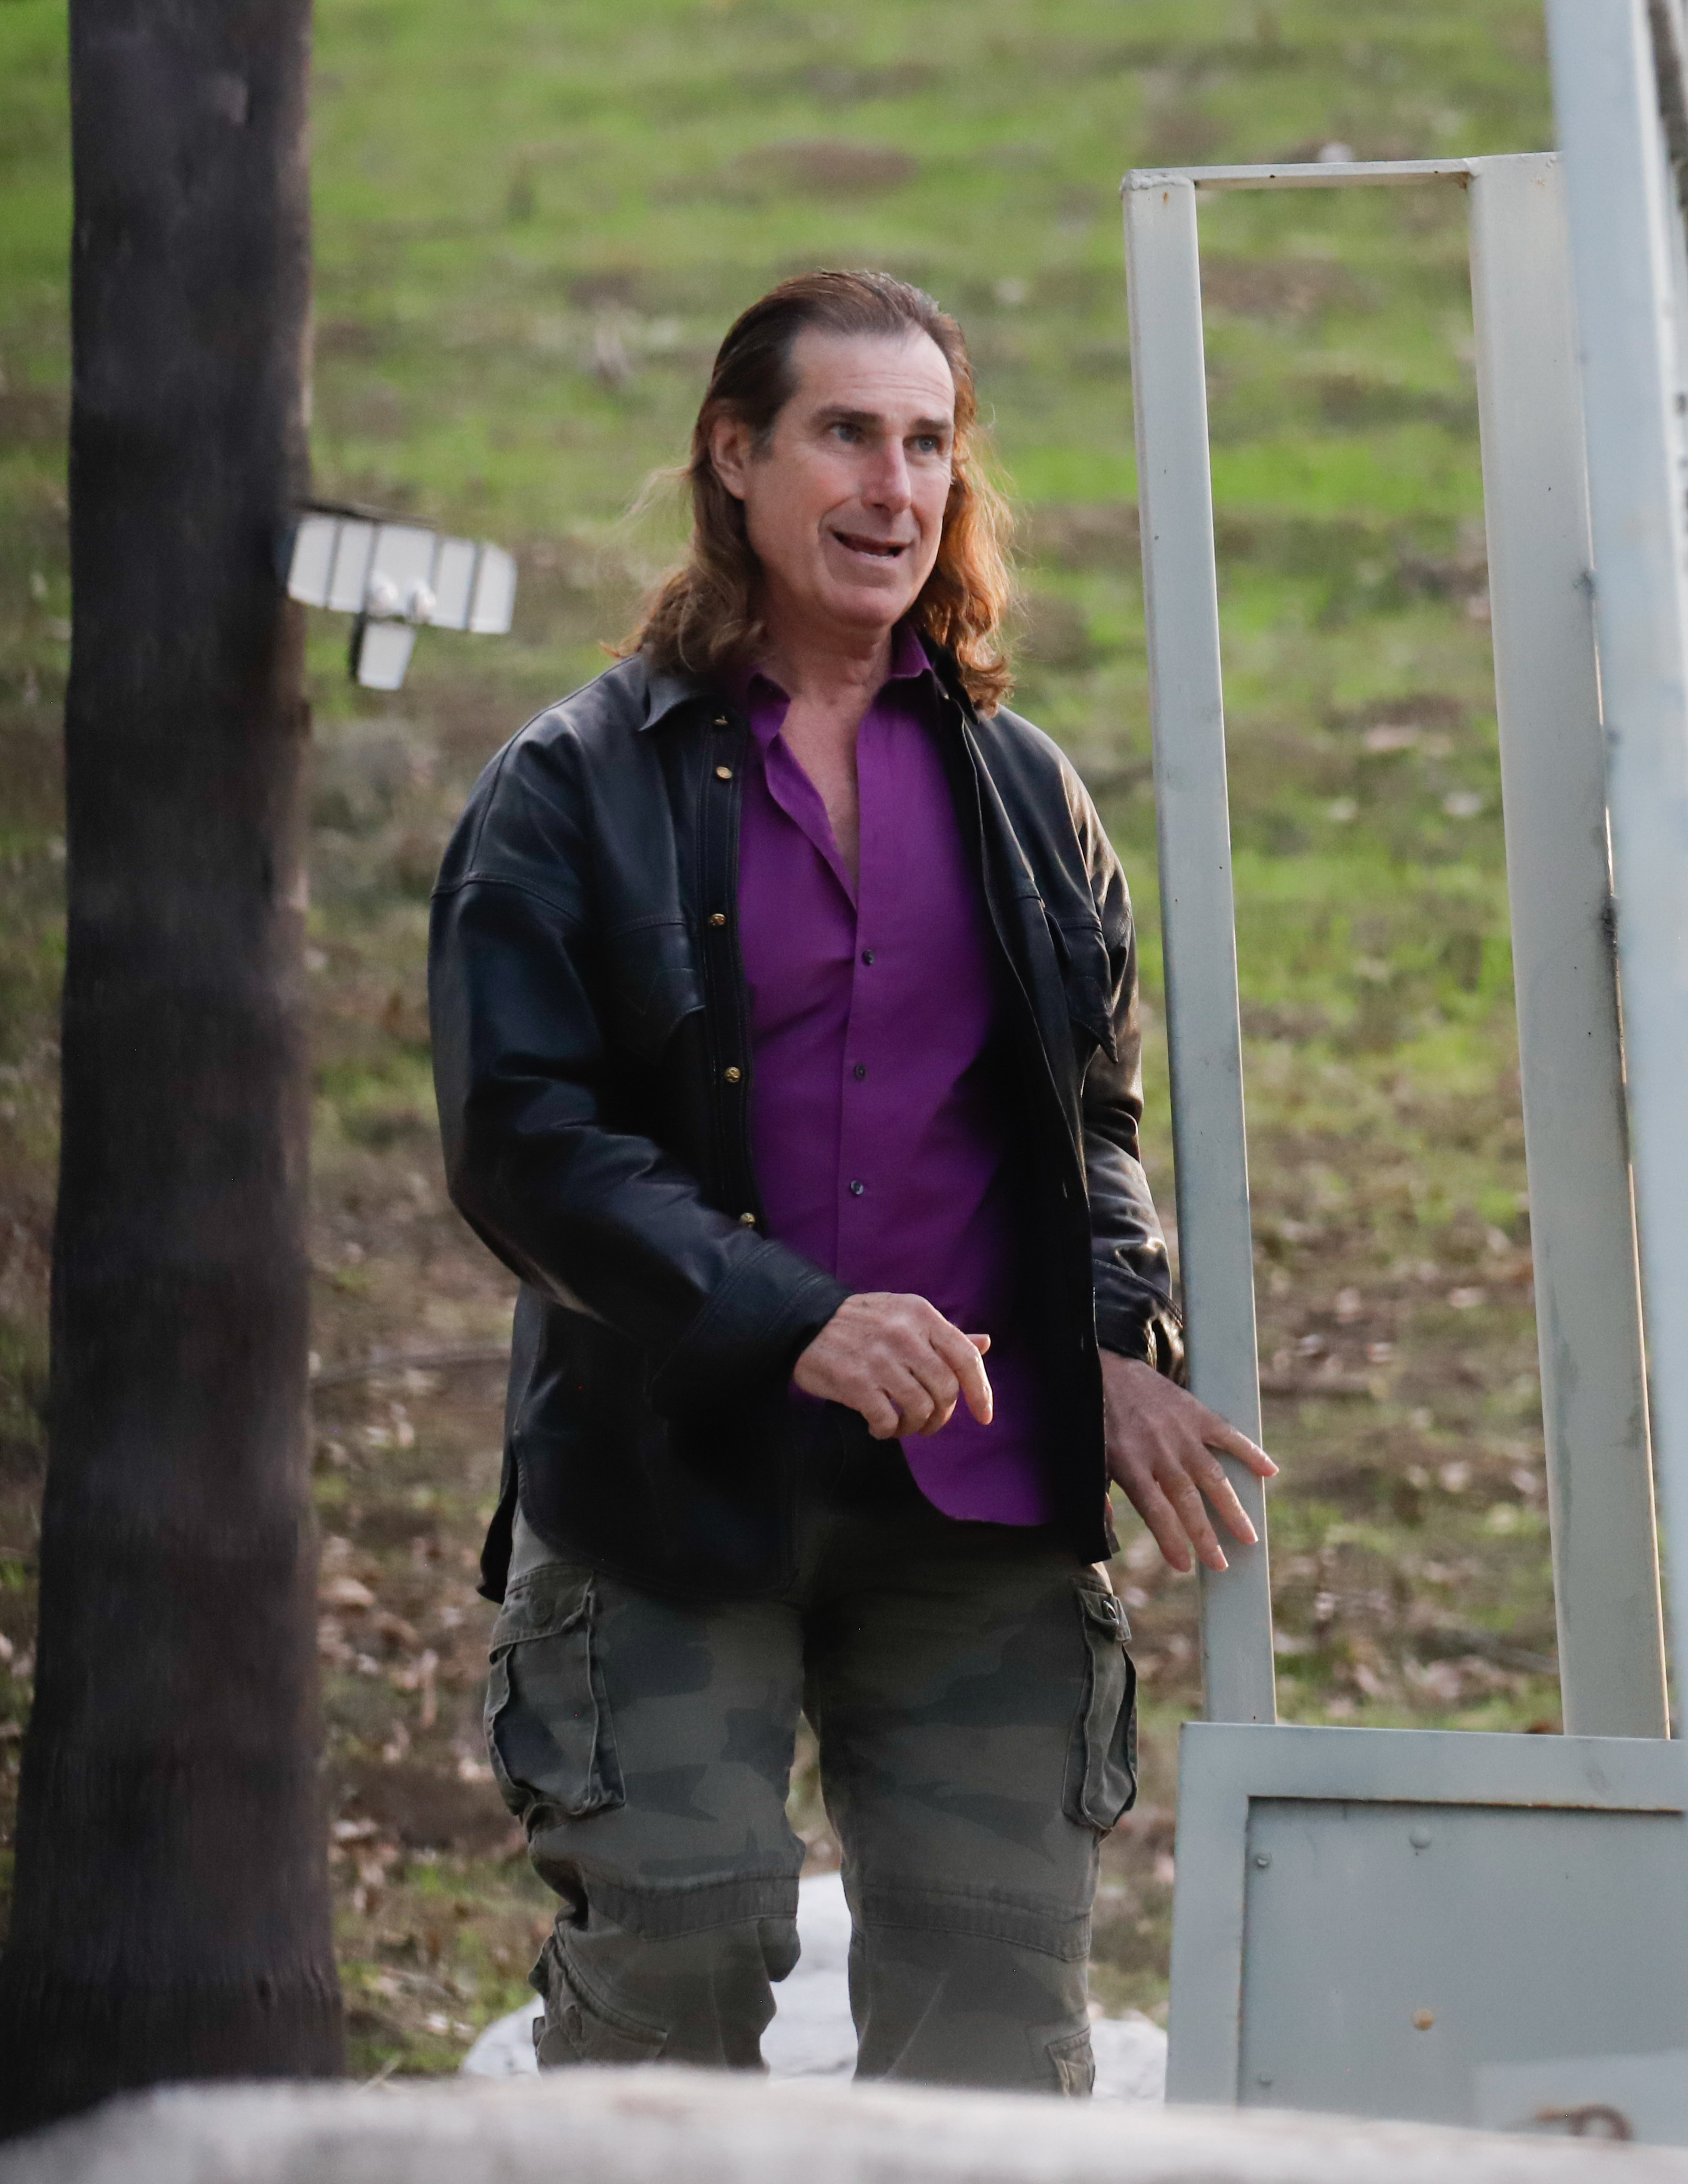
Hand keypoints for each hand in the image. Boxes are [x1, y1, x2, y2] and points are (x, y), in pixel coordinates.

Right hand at [793, 1293, 991, 1440]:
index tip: (984, 1415)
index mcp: (921, 1315)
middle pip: (945, 1389)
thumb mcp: (905, 1316)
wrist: (805, 1321)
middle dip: (942, 1414)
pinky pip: (887, 1420)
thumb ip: (944, 1335)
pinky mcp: (855, 1381)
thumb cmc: (863, 1323)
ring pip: (920, 1408)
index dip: (981, 1391)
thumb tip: (985, 1343)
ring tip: (902, 1425)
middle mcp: (904, 1334)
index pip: (966, 1357)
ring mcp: (879, 1358)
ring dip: (915, 1426)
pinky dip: (887, 1431)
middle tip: (928, 1421)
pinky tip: (878, 1426)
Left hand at [1102, 1353, 1276, 1574]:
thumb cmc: (1096, 1421)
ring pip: (1213, 1476)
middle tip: (1221, 1565)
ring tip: (1248, 1536)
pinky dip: (1250, 1452)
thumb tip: (1107, 1536)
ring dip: (1232, 1508)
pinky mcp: (1196, 1411)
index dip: (1171, 1540)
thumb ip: (1100, 1499)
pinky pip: (1228, 1435)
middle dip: (1205, 1536)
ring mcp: (1181, 1431)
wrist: (1104, 1370)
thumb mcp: (1088, 1461)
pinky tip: (1269, 1472)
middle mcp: (1159, 1451)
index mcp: (1130, 1465)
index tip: (1185, 1566)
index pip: (1156, 1511)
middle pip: (1188, 1500)